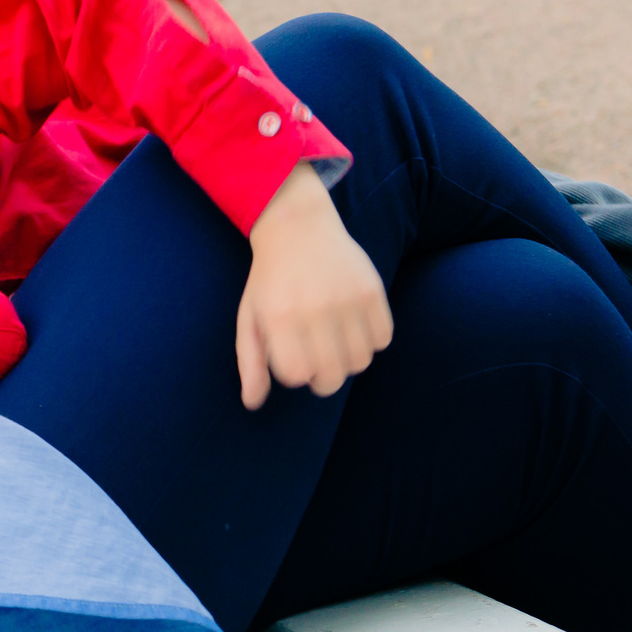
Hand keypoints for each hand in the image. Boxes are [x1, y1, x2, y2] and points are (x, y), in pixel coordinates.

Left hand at [236, 164, 392, 408]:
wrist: (297, 227)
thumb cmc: (269, 280)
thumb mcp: (249, 317)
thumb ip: (250, 363)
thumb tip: (252, 404)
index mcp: (279, 318)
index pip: (296, 376)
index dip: (295, 374)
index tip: (291, 358)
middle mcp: (314, 310)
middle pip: (331, 376)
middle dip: (323, 379)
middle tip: (317, 362)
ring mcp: (346, 299)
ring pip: (360, 363)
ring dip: (348, 362)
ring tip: (335, 343)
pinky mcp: (372, 290)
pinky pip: (383, 339)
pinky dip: (371, 341)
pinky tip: (354, 327)